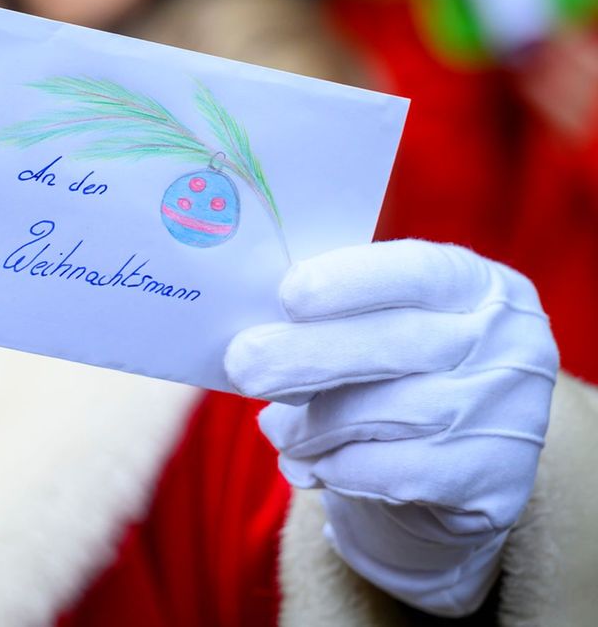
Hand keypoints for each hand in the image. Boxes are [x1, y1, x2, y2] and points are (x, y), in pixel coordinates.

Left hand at [226, 240, 557, 615]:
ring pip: (382, 413)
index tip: (288, 296)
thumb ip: (336, 315)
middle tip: (242, 365)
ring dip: (310, 427)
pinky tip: (312, 467)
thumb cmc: (398, 374)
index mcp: (477, 285)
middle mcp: (508, 342)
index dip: (349, 281)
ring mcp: (508, 412)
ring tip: (278, 431)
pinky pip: (389, 472)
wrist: (455, 469)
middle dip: (304, 355)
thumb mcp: (384, 325)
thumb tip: (253, 329)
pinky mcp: (493, 479)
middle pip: (393, 344)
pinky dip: (335, 469)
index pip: (418, 270)